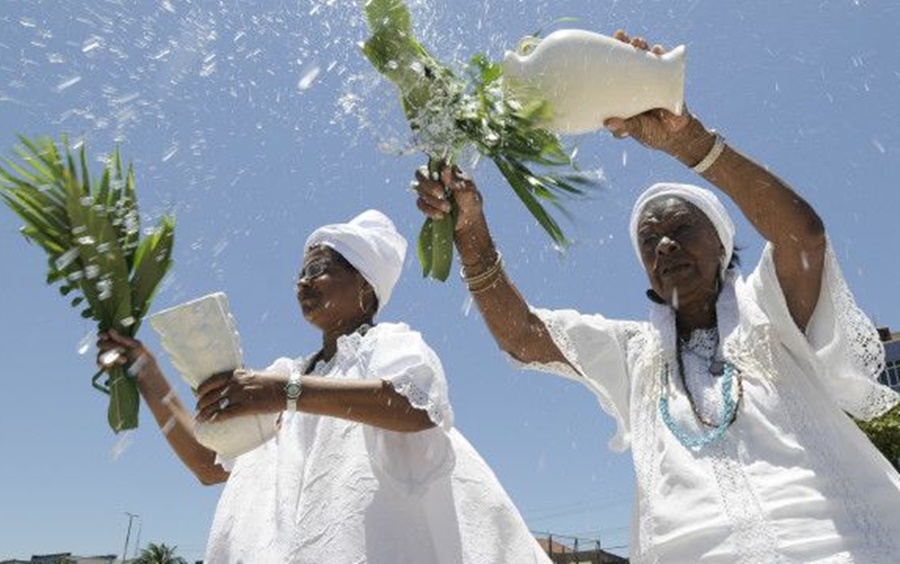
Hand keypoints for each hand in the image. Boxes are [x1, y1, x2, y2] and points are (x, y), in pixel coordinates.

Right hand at [96, 329, 155, 374]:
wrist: (146, 375)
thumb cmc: (144, 358)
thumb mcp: (136, 345)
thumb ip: (122, 339)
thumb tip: (110, 330)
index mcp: (120, 341)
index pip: (106, 335)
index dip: (103, 334)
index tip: (105, 336)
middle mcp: (113, 349)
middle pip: (100, 343)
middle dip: (109, 346)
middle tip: (122, 350)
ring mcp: (110, 359)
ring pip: (100, 354)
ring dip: (111, 356)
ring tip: (124, 360)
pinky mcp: (108, 368)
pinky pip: (100, 364)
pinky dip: (106, 363)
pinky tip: (115, 365)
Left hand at [195, 368, 284, 422]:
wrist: (287, 389)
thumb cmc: (274, 382)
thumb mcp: (255, 375)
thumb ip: (244, 378)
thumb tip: (237, 383)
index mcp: (238, 374)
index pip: (213, 379)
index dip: (202, 388)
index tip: (197, 393)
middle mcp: (236, 383)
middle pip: (212, 394)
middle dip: (202, 402)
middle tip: (198, 409)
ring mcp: (241, 395)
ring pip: (216, 405)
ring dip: (205, 412)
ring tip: (200, 418)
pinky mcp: (247, 407)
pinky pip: (227, 413)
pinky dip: (216, 418)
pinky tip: (211, 421)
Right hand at [413, 162, 483, 233]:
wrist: (468, 223)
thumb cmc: (471, 202)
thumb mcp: (468, 189)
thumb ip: (455, 179)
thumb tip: (444, 167)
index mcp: (446, 171)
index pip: (432, 164)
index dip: (434, 170)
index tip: (445, 179)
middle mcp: (435, 179)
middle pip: (420, 173)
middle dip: (429, 185)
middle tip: (441, 193)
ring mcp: (428, 192)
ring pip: (419, 189)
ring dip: (433, 200)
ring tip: (448, 208)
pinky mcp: (425, 204)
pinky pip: (420, 203)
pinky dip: (430, 210)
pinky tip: (440, 215)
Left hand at [603, 30, 692, 152]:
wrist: (675, 135)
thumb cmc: (650, 133)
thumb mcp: (636, 130)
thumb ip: (624, 127)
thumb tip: (608, 123)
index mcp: (624, 93)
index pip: (615, 71)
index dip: (610, 58)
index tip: (605, 48)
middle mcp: (636, 83)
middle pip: (630, 59)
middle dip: (626, 46)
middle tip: (622, 37)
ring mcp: (652, 79)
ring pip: (646, 59)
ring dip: (643, 48)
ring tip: (639, 42)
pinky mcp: (668, 79)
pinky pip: (665, 64)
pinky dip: (662, 56)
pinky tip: (658, 49)